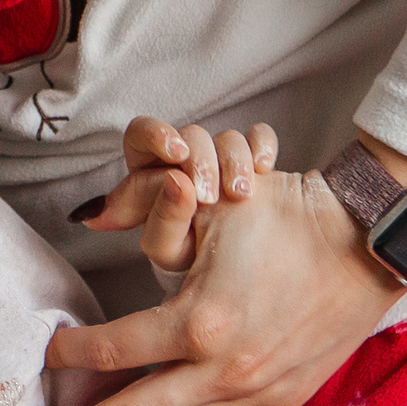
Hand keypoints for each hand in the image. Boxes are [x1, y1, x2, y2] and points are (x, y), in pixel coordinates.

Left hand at [30, 165, 399, 405]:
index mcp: (199, 321)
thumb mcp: (214, 213)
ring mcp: (251, 392)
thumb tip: (93, 217)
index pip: (114, 349)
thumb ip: (154, 225)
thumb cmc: (287, 215)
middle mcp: (221, 369)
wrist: (368, 240)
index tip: (46, 358)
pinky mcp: (278, 402)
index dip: (74, 355)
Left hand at [72, 119, 279, 271]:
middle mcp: (183, 158)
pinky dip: (261, 146)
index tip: (176, 152)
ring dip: (234, 160)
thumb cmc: (191, 255)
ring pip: (225, 136)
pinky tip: (264, 168)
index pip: (143, 133)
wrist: (235, 272)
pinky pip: (258, 135)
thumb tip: (148, 194)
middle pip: (189, 133)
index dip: (158, 135)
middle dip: (201, 160)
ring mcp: (220, 156)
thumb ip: (156, 222)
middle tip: (209, 196)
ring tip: (241, 195)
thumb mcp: (168, 247)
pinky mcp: (254, 160)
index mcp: (150, 170)